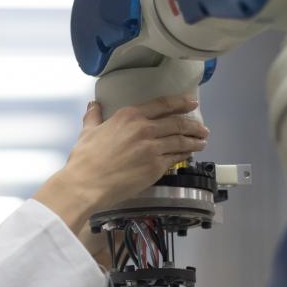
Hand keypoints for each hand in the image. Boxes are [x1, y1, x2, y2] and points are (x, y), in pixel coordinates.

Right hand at [33, 95, 209, 234]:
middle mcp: (145, 128)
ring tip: (202, 141)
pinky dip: (185, 155)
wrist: (86, 184)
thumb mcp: (88, 132)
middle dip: (193, 125)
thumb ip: (94, 117)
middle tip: (202, 128)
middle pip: (177, 123)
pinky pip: (176, 157)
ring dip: (194, 141)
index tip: (191, 103)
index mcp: (129, 116)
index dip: (180, 103)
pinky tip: (189, 155)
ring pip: (181, 140)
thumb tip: (94, 105)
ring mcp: (153, 148)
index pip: (162, 105)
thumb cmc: (84, 159)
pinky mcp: (156, 166)